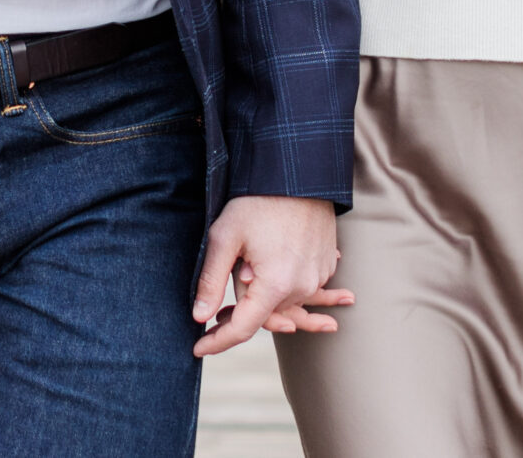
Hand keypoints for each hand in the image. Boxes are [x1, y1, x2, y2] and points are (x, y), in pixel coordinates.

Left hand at [192, 195, 350, 355]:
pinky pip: (305, 288)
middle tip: (214, 318)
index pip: (243, 328)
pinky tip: (296, 290)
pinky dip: (295, 292)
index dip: (218, 342)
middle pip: (266, 316)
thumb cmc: (258, 202)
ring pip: (287, 304)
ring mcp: (317, 276)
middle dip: (240, 317)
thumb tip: (198, 318)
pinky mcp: (325, 264)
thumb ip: (211, 281)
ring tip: (256, 303)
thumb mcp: (225, 237)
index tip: (198, 349)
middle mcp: (301, 287)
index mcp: (275, 285)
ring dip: (270, 306)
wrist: (299, 172)